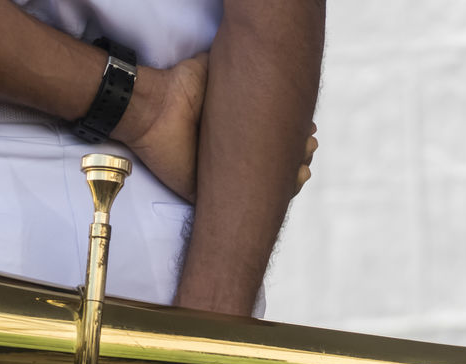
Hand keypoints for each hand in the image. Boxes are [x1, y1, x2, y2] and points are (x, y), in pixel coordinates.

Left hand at [117, 57, 319, 203]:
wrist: (155, 106)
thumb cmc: (183, 86)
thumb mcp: (221, 74)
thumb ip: (243, 73)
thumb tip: (269, 58)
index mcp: (235, 138)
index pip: (273, 145)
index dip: (295, 140)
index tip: (310, 131)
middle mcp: (230, 160)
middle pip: (275, 168)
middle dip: (300, 157)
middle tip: (310, 145)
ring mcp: (220, 179)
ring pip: (265, 188)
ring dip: (292, 176)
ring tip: (304, 160)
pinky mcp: (205, 194)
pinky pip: (243, 203)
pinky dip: (272, 195)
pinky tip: (293, 177)